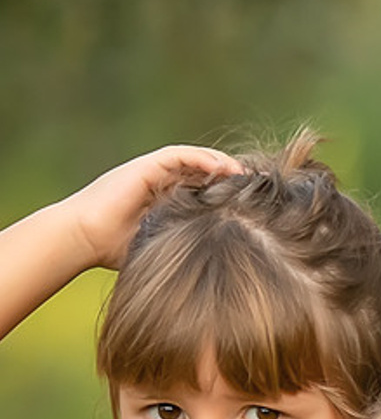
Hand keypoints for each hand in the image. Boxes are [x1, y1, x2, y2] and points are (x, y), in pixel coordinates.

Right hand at [59, 146, 238, 270]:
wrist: (84, 240)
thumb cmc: (117, 250)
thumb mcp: (164, 246)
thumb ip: (187, 244)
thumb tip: (224, 263)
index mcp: (167, 201)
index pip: (204, 190)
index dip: (229, 192)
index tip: (255, 202)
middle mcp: (161, 183)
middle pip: (204, 173)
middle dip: (231, 177)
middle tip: (258, 187)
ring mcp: (153, 172)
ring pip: (195, 160)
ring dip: (222, 164)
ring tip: (245, 175)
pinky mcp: (145, 167)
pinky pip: (179, 155)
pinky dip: (202, 158)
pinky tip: (222, 167)